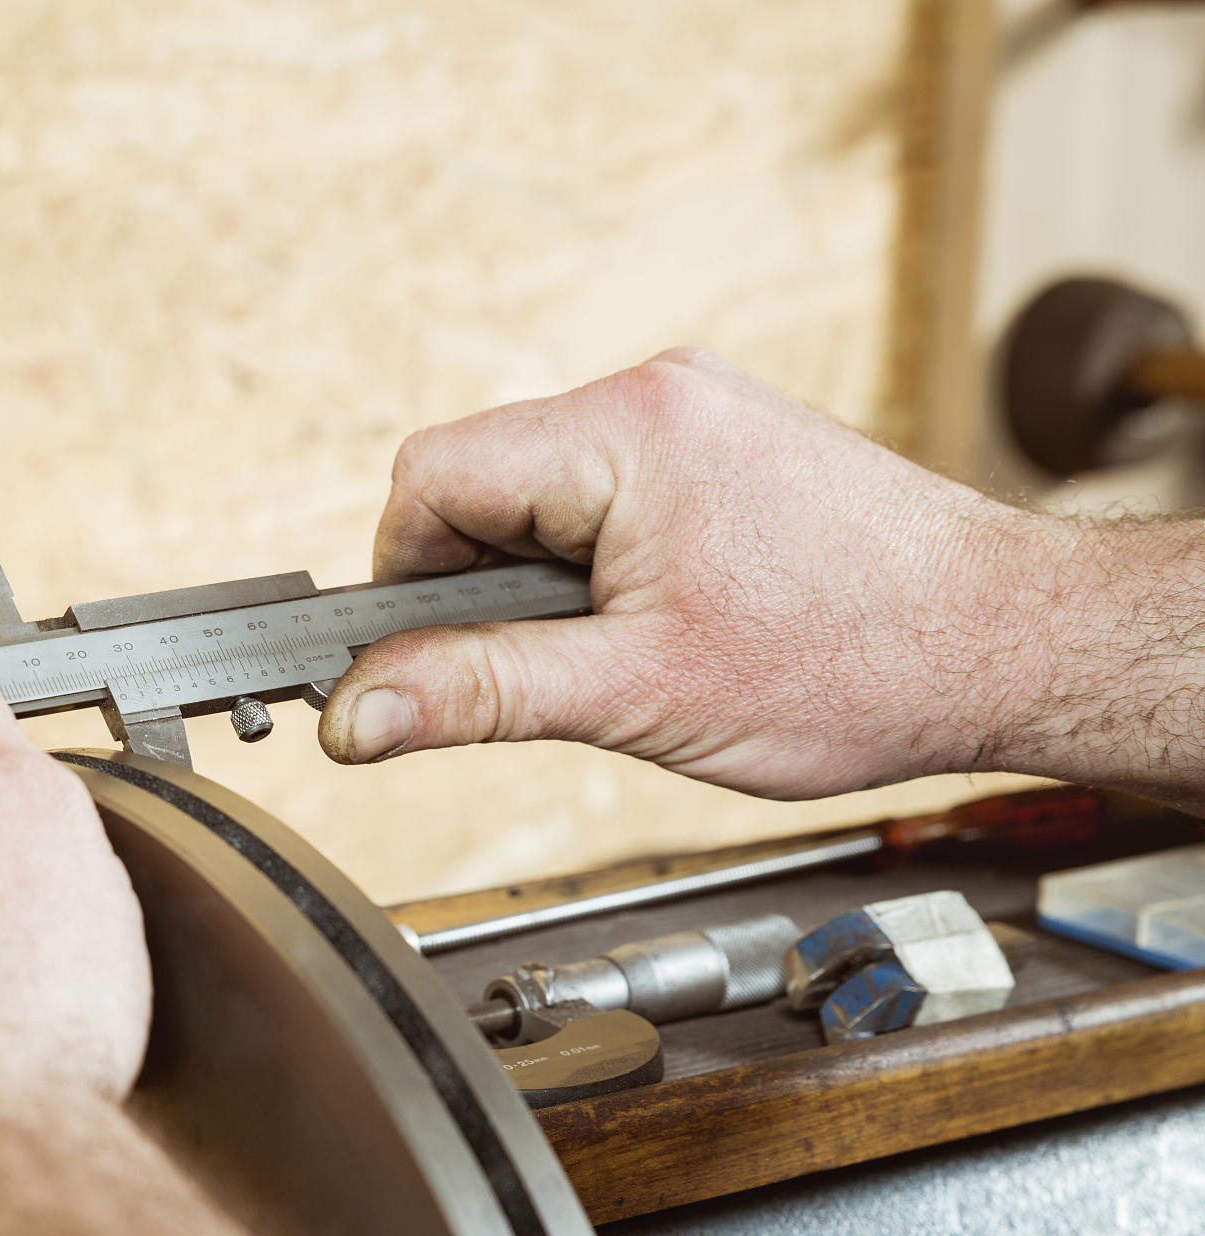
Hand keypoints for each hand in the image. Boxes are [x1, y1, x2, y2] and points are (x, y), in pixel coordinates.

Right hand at [316, 349, 1077, 798]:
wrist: (1009, 644)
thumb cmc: (858, 664)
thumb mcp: (635, 694)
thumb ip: (475, 694)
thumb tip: (356, 711)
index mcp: (623, 431)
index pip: (430, 477)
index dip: (405, 576)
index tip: (422, 659)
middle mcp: (655, 395)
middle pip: (481, 478)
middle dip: (483, 585)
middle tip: (550, 669)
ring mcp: (695, 411)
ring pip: (541, 491)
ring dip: (544, 579)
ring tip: (622, 651)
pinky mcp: (722, 441)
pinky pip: (604, 490)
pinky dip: (597, 562)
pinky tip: (658, 620)